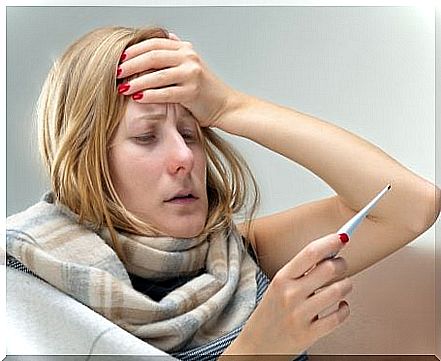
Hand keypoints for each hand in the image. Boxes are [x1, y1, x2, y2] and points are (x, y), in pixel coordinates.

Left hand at [116, 33, 237, 127]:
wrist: (226, 106)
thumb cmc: (206, 90)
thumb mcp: (192, 65)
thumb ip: (177, 52)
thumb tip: (164, 38)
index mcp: (185, 50)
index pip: (154, 44)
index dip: (134, 50)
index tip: (119, 58)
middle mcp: (189, 58)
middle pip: (153, 56)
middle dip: (131, 65)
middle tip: (117, 73)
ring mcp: (192, 75)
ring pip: (157, 75)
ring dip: (137, 82)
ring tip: (123, 88)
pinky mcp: (192, 92)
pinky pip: (165, 93)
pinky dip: (149, 95)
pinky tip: (138, 98)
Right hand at [227, 233, 351, 356]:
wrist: (256, 346)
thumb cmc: (270, 313)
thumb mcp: (278, 286)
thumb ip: (300, 271)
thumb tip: (328, 252)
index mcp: (281, 278)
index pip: (310, 253)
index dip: (330, 242)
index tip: (342, 237)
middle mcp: (290, 294)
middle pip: (328, 269)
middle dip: (341, 263)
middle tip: (341, 264)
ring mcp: (300, 315)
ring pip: (338, 291)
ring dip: (346, 285)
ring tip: (342, 286)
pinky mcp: (309, 334)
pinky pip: (339, 317)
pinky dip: (345, 309)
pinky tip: (340, 306)